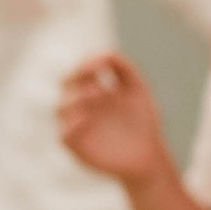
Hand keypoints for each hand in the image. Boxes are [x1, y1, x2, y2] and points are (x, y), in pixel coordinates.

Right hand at [57, 52, 170, 186]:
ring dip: (76, 98)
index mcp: (94, 90)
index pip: (80, 71)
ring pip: (61, 108)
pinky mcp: (76, 147)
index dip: (86, 63)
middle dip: (77, 78)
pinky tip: (86, 118)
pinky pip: (64, 135)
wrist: (149, 157)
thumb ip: (124, 69)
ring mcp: (77, 126)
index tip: (101, 63)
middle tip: (98, 78)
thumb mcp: (138, 91)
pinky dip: (72, 125)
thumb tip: (105, 52)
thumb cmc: (143, 123)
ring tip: (98, 95)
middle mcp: (82, 106)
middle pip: (66, 84)